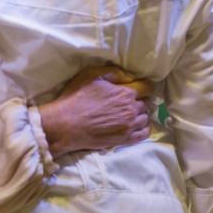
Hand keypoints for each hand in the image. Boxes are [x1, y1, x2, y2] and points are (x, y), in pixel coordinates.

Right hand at [39, 66, 153, 157]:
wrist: (66, 124)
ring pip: (144, 118)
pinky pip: (142, 135)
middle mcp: (131, 110)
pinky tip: (139, 125)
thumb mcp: (93, 75)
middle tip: (129, 98)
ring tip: (130, 112)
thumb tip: (129, 77)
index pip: (146, 87)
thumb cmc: (77, 97)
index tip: (137, 85)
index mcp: (126, 93)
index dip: (142, 84)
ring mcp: (128, 127)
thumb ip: (115, 73)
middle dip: (139, 98)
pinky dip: (144, 129)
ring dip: (140, 113)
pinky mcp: (123, 140)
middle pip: (145, 102)